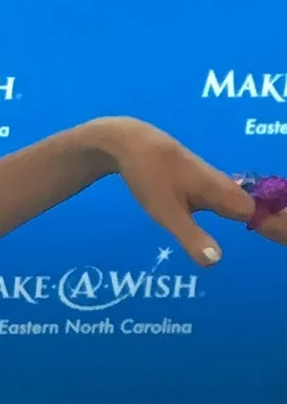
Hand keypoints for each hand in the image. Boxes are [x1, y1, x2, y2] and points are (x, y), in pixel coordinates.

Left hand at [95, 119, 286, 264]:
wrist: (132, 142)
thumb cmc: (150, 177)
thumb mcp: (167, 213)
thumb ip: (192, 237)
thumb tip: (217, 261)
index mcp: (221, 192)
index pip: (258, 212)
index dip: (273, 224)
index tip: (282, 237)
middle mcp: (222, 184)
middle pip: (253, 205)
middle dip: (269, 219)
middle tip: (280, 237)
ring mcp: (211, 179)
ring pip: (239, 199)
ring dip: (254, 212)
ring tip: (270, 229)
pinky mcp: (199, 178)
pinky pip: (225, 194)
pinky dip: (235, 206)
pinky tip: (235, 215)